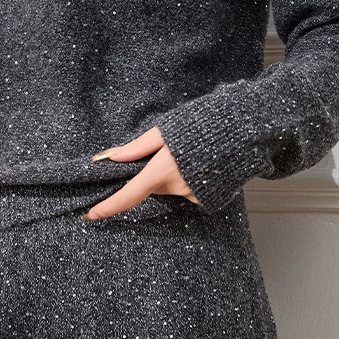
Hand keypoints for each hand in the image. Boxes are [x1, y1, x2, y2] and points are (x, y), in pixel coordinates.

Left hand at [82, 126, 198, 219]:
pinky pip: (187, 190)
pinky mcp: (208, 197)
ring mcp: (195, 195)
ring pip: (171, 188)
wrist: (248, 130)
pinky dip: (188, 179)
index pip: (128, 195)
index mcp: (163, 171)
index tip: (90, 215)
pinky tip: (202, 162)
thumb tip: (111, 157)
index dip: (108, 207)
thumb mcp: (167, 129)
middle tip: (167, 150)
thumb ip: (138, 146)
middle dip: (152, 173)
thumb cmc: (206, 124)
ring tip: (191, 152)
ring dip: (173, 174)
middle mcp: (177, 188)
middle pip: (152, 186)